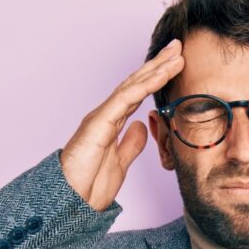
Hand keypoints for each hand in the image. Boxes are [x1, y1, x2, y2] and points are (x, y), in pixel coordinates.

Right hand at [60, 38, 184, 211]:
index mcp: (112, 122)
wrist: (70, 201)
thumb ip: (130, 144)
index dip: (156, 78)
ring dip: (156, 68)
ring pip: (133, 85)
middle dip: (158, 64)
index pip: (138, 94)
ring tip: (176, 53)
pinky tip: (161, 74)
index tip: (175, 65)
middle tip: (178, 46)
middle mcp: (107, 114)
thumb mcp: (120, 163)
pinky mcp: (99, 121)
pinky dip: (144, 84)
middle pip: (136, 83)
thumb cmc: (88, 186)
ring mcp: (102, 116)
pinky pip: (125, 98)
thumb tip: (141, 125)